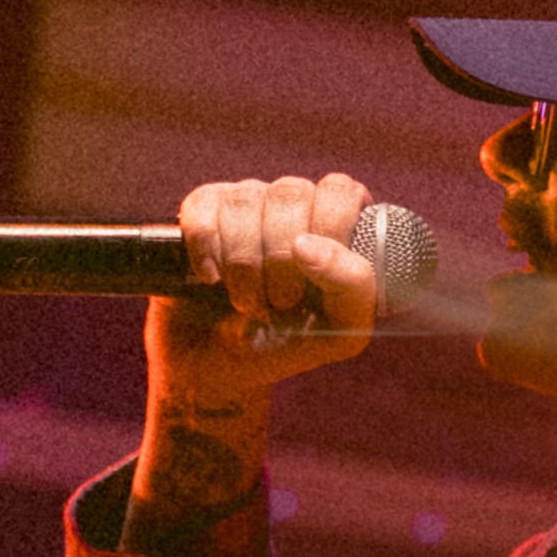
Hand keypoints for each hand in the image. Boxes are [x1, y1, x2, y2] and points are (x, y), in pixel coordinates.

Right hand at [150, 169, 380, 401]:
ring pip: (246, 201)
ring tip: (248, 303)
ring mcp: (245, 201)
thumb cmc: (289, 342)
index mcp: (337, 222)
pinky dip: (207, 252)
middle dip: (285, 261)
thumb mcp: (341, 328)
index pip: (341, 191)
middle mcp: (292, 202)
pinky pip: (204, 211)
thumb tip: (305, 245)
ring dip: (245, 266)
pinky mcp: (202, 210)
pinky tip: (212, 279)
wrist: (224, 364)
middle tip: (282, 303)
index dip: (331, 230)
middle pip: (292, 194)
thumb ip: (353, 285)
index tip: (318, 279)